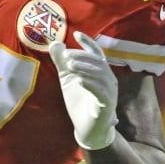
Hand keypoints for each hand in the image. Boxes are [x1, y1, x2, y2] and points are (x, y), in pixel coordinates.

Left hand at [50, 31, 118, 149]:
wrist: (87, 129)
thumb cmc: (80, 102)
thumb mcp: (68, 79)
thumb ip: (62, 63)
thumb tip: (54, 44)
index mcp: (100, 72)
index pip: (97, 53)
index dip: (88, 43)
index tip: (76, 34)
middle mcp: (108, 80)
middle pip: (98, 62)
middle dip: (82, 56)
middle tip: (66, 56)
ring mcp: (110, 93)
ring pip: (101, 76)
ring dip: (85, 68)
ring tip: (70, 66)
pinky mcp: (107, 106)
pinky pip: (101, 93)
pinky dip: (91, 85)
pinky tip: (79, 81)